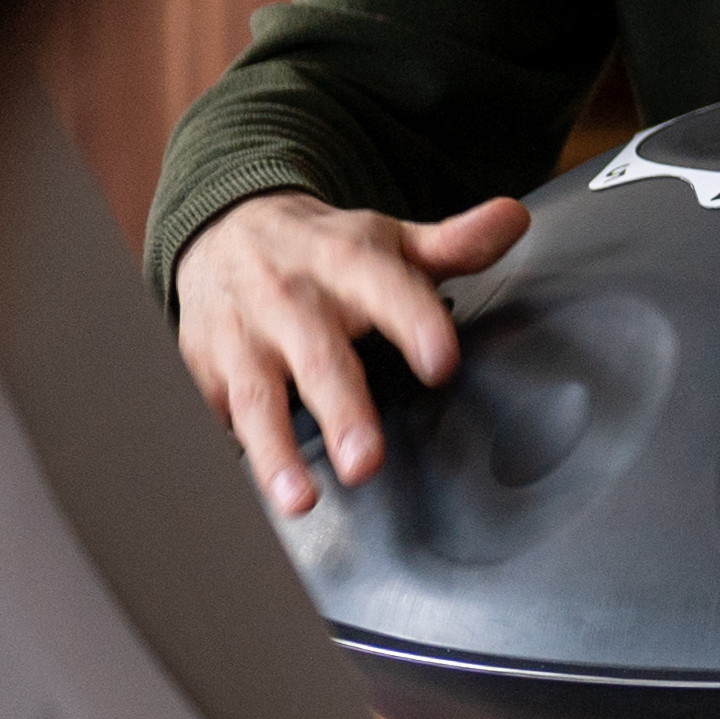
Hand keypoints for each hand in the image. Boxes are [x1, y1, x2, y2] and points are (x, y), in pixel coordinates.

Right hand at [177, 187, 529, 519]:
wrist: (226, 231)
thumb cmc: (327, 249)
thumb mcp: (390, 240)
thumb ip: (455, 243)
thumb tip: (513, 219)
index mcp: (346, 262)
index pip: (386, 289)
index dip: (415, 323)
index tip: (442, 363)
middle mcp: (290, 299)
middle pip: (318, 356)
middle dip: (342, 410)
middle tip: (366, 462)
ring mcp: (243, 336)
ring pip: (256, 397)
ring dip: (276, 451)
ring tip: (300, 499)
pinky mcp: (207, 367)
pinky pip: (220, 413)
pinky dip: (237, 450)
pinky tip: (259, 490)